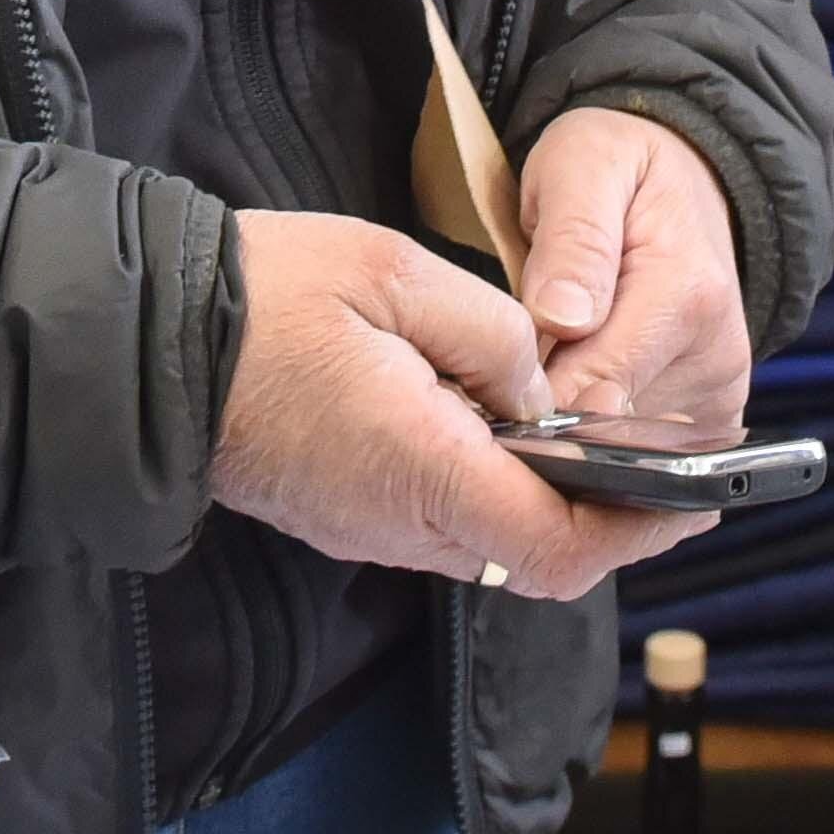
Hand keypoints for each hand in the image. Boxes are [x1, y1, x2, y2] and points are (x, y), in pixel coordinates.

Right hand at [209, 209, 709, 599]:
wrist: (142, 342)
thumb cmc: (265, 297)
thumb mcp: (397, 275)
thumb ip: (491, 335)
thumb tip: (538, 390)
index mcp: (425, 470)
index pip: (558, 543)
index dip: (636, 530)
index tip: (691, 503)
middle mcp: (399, 523)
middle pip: (531, 558)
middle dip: (604, 523)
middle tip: (658, 472)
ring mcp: (362, 528)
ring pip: (485, 545)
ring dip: (544, 508)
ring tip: (593, 445)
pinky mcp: (338, 516)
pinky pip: (436, 525)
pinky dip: (490, 494)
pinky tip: (503, 434)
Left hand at [515, 107, 750, 427]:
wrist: (689, 176)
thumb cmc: (623, 167)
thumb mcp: (584, 165)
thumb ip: (574, 239)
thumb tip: (560, 317)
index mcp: (686, 294)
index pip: (592, 384)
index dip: (529, 395)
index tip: (485, 380)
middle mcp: (717, 356)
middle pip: (606, 424)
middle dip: (547, 410)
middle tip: (500, 368)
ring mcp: (719, 393)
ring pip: (621, 445)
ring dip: (573, 422)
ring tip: (541, 367)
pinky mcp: (713, 417)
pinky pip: (645, 451)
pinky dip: (603, 431)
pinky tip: (577, 388)